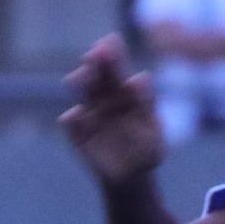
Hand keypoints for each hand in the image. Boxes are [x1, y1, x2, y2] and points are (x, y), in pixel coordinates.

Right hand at [60, 34, 165, 186]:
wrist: (131, 179)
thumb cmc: (146, 154)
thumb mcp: (154, 135)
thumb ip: (147, 108)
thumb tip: (141, 77)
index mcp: (125, 93)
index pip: (117, 67)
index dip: (113, 53)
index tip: (112, 44)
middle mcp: (104, 97)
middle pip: (97, 73)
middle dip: (95, 61)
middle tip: (94, 55)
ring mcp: (88, 111)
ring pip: (81, 89)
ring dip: (80, 81)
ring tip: (79, 80)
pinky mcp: (76, 130)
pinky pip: (70, 121)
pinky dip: (73, 119)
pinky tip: (78, 117)